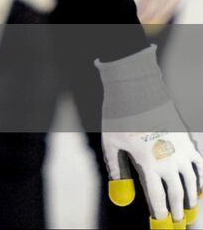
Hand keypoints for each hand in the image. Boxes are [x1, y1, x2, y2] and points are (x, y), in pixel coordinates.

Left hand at [98, 46, 202, 228]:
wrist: (137, 88)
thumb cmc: (119, 115)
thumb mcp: (110, 143)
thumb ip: (115, 168)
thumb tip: (118, 190)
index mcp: (148, 164)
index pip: (157, 199)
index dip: (160, 214)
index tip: (160, 223)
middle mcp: (168, 161)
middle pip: (178, 195)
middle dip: (179, 211)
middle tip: (179, 221)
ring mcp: (181, 151)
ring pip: (192, 183)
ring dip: (192, 198)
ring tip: (190, 208)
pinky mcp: (187, 139)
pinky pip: (200, 165)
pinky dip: (202, 179)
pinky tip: (199, 186)